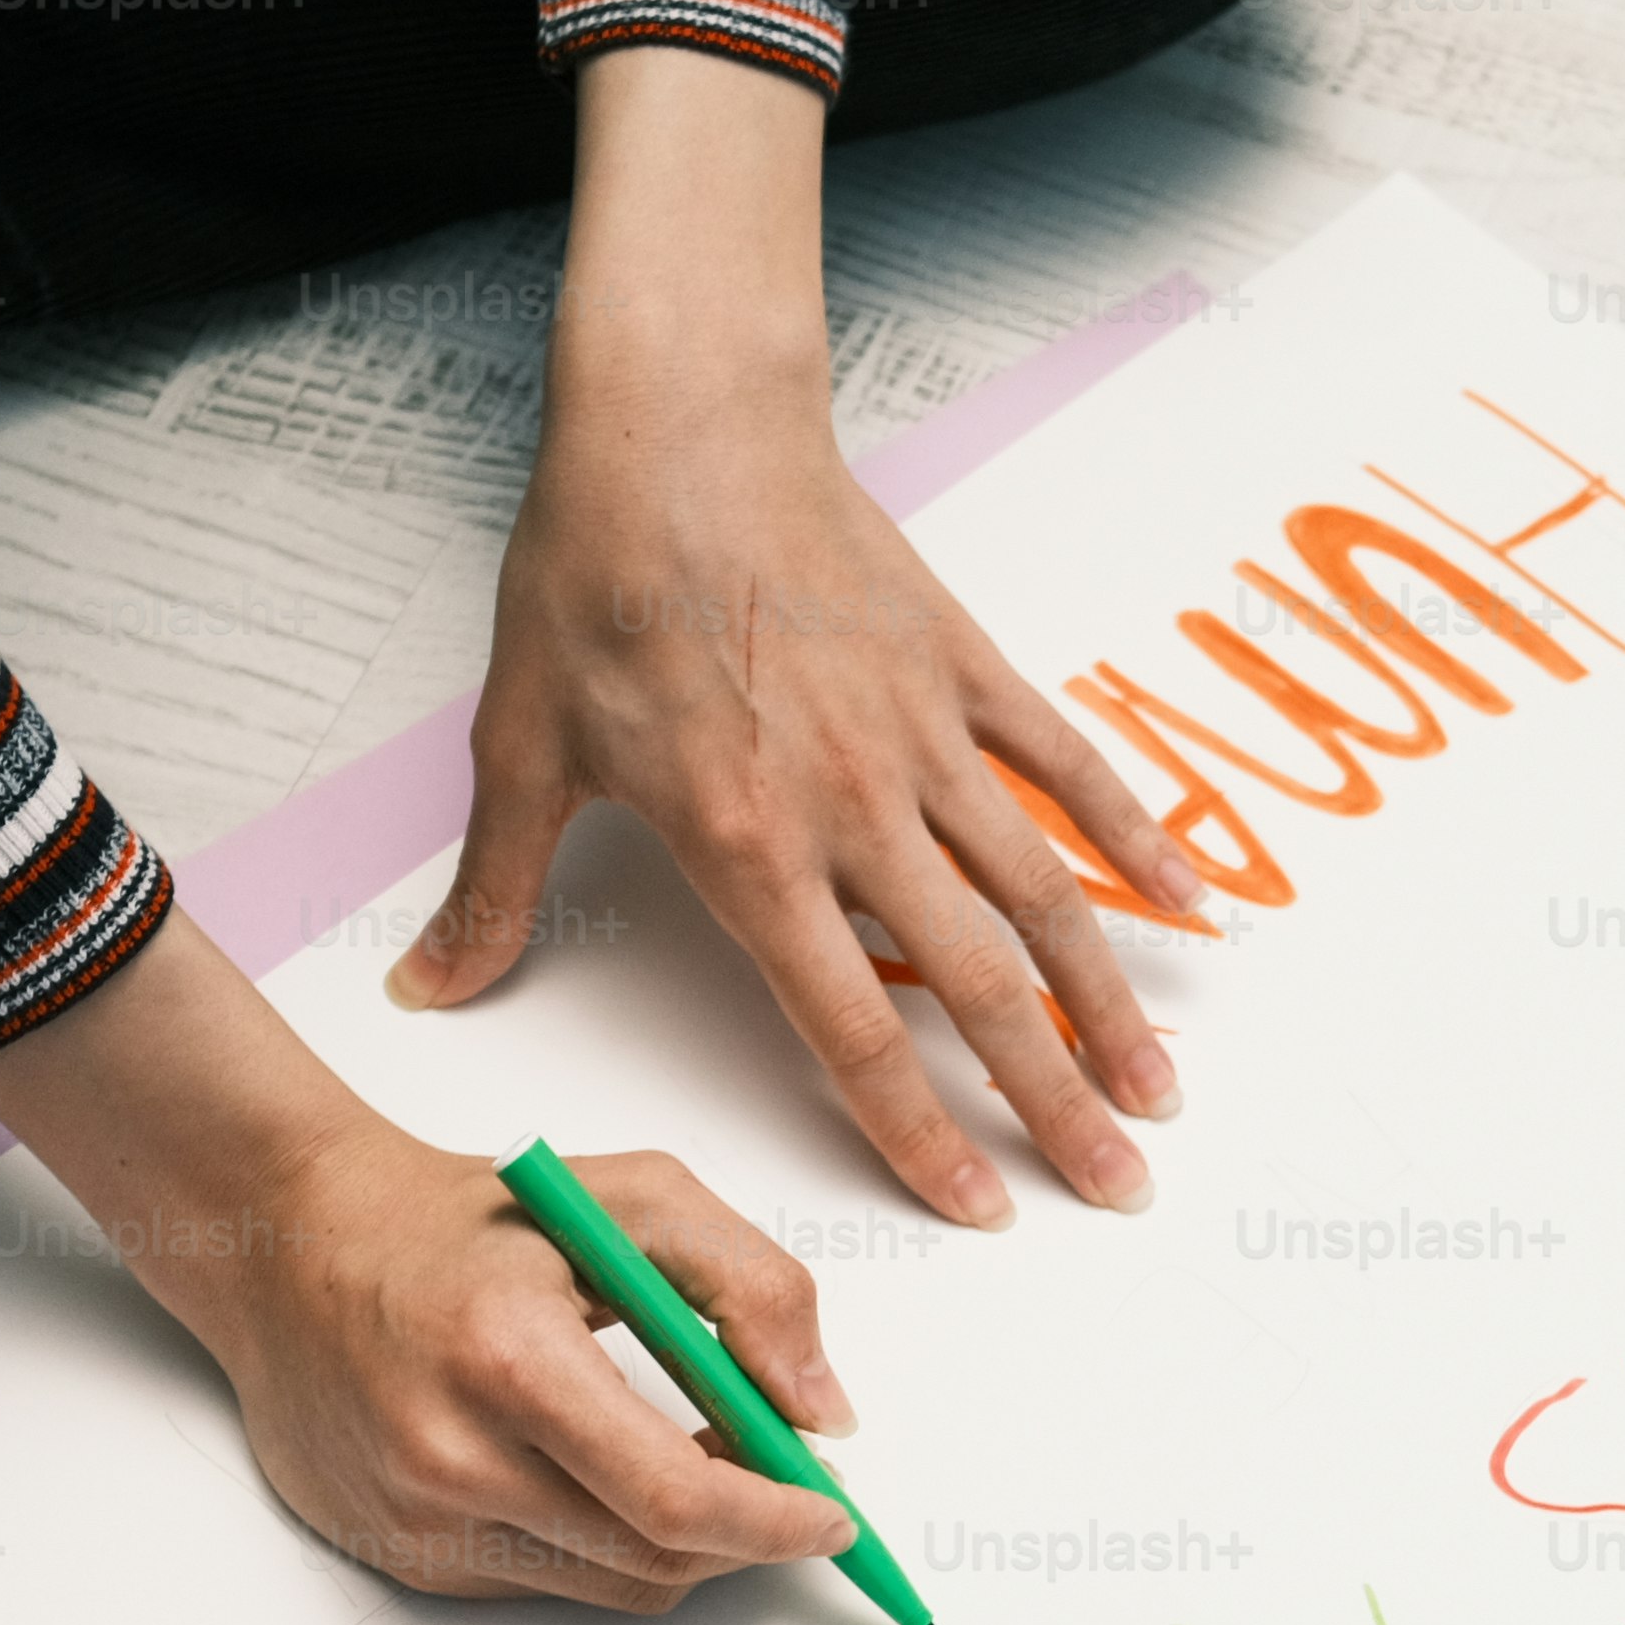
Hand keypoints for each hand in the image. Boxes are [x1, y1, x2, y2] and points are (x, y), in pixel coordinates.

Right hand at [0, 920, 859, 1609]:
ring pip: (614, 1588)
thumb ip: (750, 1288)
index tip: (834, 1514)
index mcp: (511, 1359)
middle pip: (658, 1560)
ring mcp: (417, 1521)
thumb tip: (822, 1415)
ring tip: (691, 1462)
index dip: (777, 1522)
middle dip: (748, 1535)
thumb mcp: (633, 1199)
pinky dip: (604, 1545)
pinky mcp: (399, 1558)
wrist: (290, 1245)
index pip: (678, 1497)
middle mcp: (452, 1457)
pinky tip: (592, 1473)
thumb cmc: (466, 1221)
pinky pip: (549, 1587)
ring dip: (683, 1546)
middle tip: (787, 1484)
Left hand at [396, 46, 1214, 1230]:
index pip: (850, 1027)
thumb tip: (430, 990)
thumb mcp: (522, 743)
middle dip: (1051, 1100)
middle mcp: (855, 806)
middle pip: (976, 985)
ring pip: (1042, 893)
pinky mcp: (965, 666)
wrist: (678, 419)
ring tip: (1162, 1090)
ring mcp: (924, 736)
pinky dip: (1137, 839)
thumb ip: (497, 888)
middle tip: (1120, 1185)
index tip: (979, 1205)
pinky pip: (1069, 768)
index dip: (919, 1131)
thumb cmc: (597, 572)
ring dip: (1108, 1002)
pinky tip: (1194, 910)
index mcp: (747, 845)